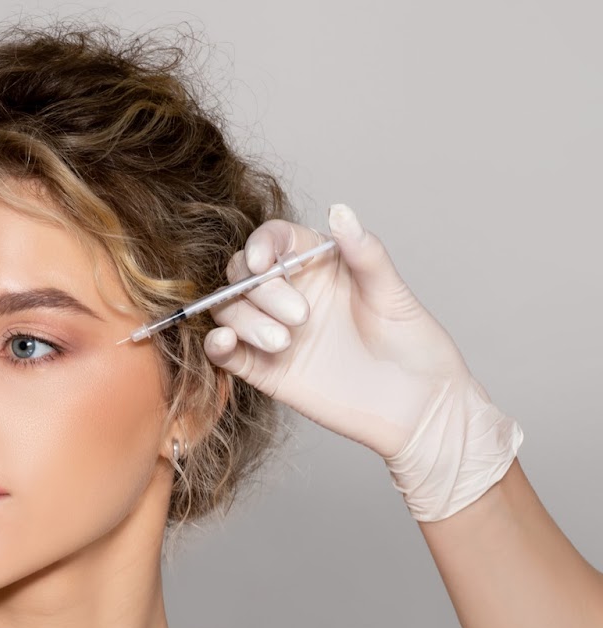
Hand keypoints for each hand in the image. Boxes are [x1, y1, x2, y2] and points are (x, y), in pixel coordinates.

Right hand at [203, 204, 520, 520]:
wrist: (419, 409)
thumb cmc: (415, 347)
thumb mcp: (393, 294)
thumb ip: (364, 253)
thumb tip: (340, 210)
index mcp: (320, 267)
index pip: (275, 241)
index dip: (262, 245)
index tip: (264, 263)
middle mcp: (292, 295)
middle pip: (244, 275)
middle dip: (259, 289)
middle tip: (300, 316)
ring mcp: (275, 333)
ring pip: (231, 312)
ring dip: (245, 321)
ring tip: (283, 343)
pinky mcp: (266, 370)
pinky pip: (226, 353)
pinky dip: (216, 345)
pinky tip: (225, 343)